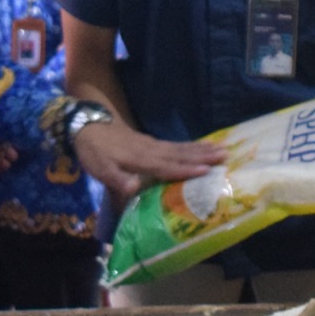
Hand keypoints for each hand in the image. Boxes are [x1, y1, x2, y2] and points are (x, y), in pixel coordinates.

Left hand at [69, 121, 225, 202]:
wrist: (89, 126)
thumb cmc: (95, 152)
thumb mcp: (99, 169)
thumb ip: (116, 179)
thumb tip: (132, 189)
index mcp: (140, 160)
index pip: (167, 166)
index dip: (185, 169)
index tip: (206, 170)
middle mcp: (151, 150)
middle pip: (180, 154)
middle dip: (203, 156)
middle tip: (225, 156)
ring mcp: (153, 144)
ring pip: (181, 148)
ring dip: (201, 149)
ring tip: (221, 149)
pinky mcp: (152, 142)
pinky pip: (176, 144)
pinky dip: (191, 145)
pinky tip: (201, 146)